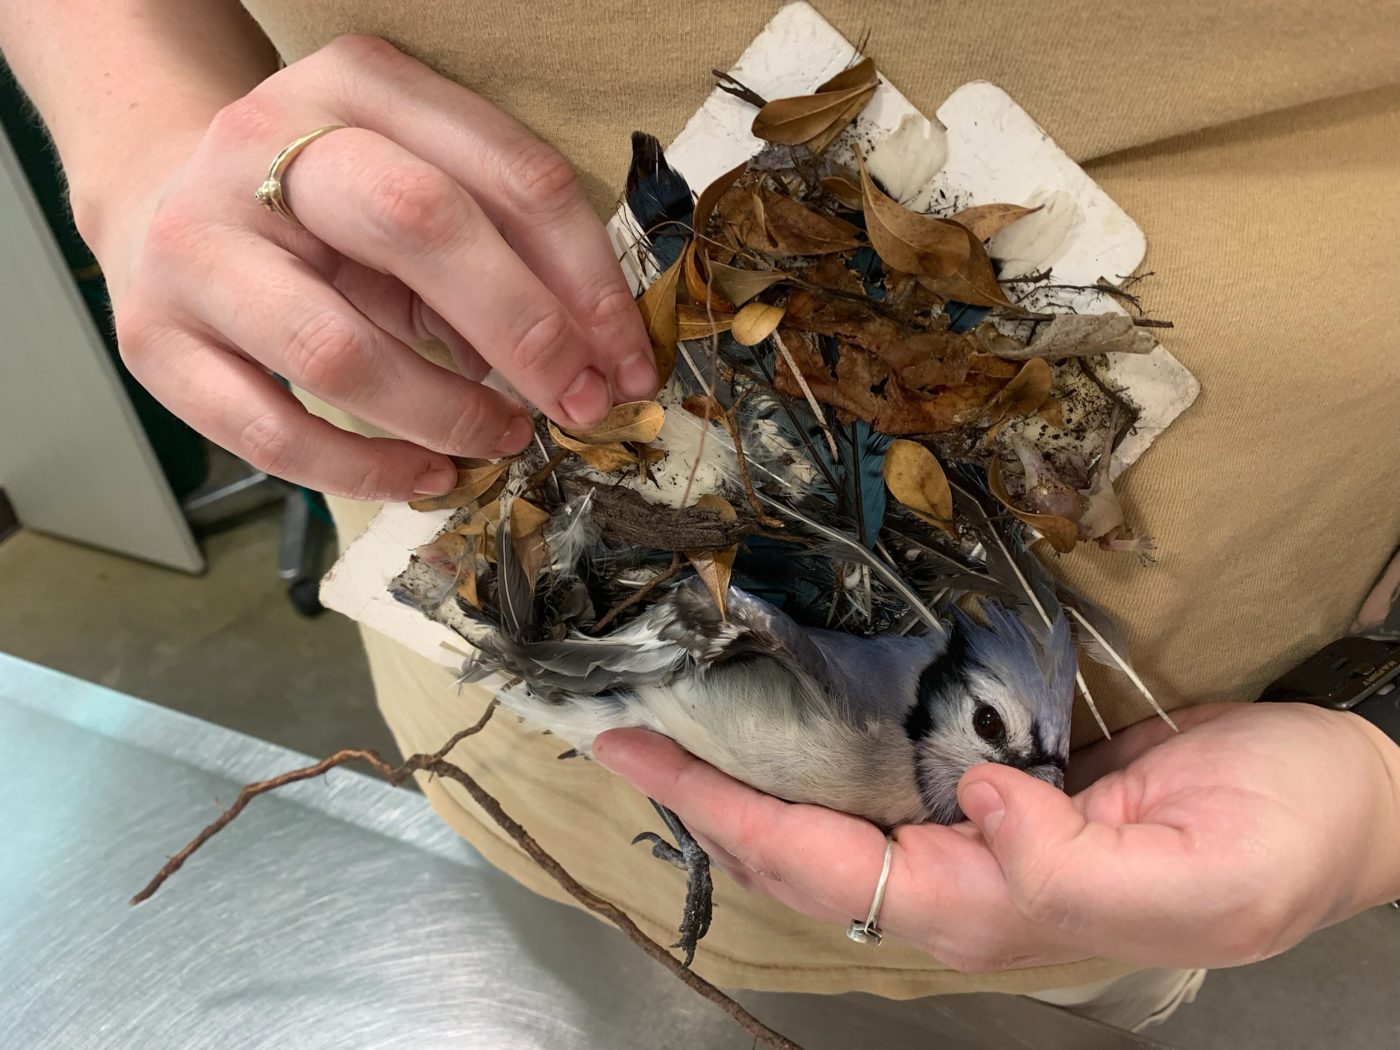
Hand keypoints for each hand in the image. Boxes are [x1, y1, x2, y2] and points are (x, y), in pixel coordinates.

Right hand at [91, 35, 655, 499]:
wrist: (158, 203)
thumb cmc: (325, 212)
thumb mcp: (414, 191)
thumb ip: (496, 250)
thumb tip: (590, 360)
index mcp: (358, 84)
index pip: (507, 174)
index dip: (586, 278)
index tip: (627, 359)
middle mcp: (263, 145)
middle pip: (421, 225)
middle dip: (528, 333)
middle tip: (581, 404)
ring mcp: (198, 244)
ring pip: (338, 351)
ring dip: (447, 414)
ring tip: (503, 439)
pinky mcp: (155, 340)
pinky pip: (272, 433)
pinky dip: (366, 472)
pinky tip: (426, 477)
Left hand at [594, 703, 1399, 972]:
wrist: (1346, 801)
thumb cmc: (1290, 834)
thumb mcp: (1207, 874)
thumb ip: (1078, 872)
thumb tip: (976, 813)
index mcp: (997, 909)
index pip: (827, 869)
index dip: (728, 817)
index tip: (644, 757)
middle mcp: (966, 882)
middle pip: (802, 852)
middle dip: (708, 800)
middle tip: (623, 732)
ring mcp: (978, 837)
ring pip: (829, 821)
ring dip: (746, 779)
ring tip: (669, 723)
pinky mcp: (1000, 790)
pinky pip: (880, 780)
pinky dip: (814, 751)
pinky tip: (779, 715)